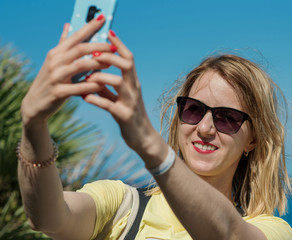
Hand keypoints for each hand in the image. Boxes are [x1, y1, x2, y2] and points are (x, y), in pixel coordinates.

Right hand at [21, 16, 112, 125]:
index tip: (103, 18)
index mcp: (56, 53)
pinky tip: (102, 85)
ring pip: (80, 66)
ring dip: (98, 64)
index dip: (89, 27)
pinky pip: (79, 87)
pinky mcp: (59, 92)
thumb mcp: (54, 61)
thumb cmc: (49, 81)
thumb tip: (68, 25)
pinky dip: (92, 85)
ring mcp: (56, 77)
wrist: (34, 104)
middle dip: (99, 47)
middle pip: (81, 49)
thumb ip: (64, 44)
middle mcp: (55, 62)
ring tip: (110, 64)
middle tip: (114, 47)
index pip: (75, 36)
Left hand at [83, 31, 157, 152]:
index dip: (119, 45)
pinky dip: (95, 99)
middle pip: (126, 65)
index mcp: (133, 83)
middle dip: (109, 57)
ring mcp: (131, 102)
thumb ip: (107, 86)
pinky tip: (84, 98)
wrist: (142, 137)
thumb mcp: (119, 97)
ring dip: (100, 77)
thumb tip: (92, 73)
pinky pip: (108, 105)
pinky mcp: (124, 116)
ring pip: (117, 82)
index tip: (109, 33)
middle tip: (94, 55)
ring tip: (87, 79)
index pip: (129, 59)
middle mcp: (134, 89)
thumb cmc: (128, 114)